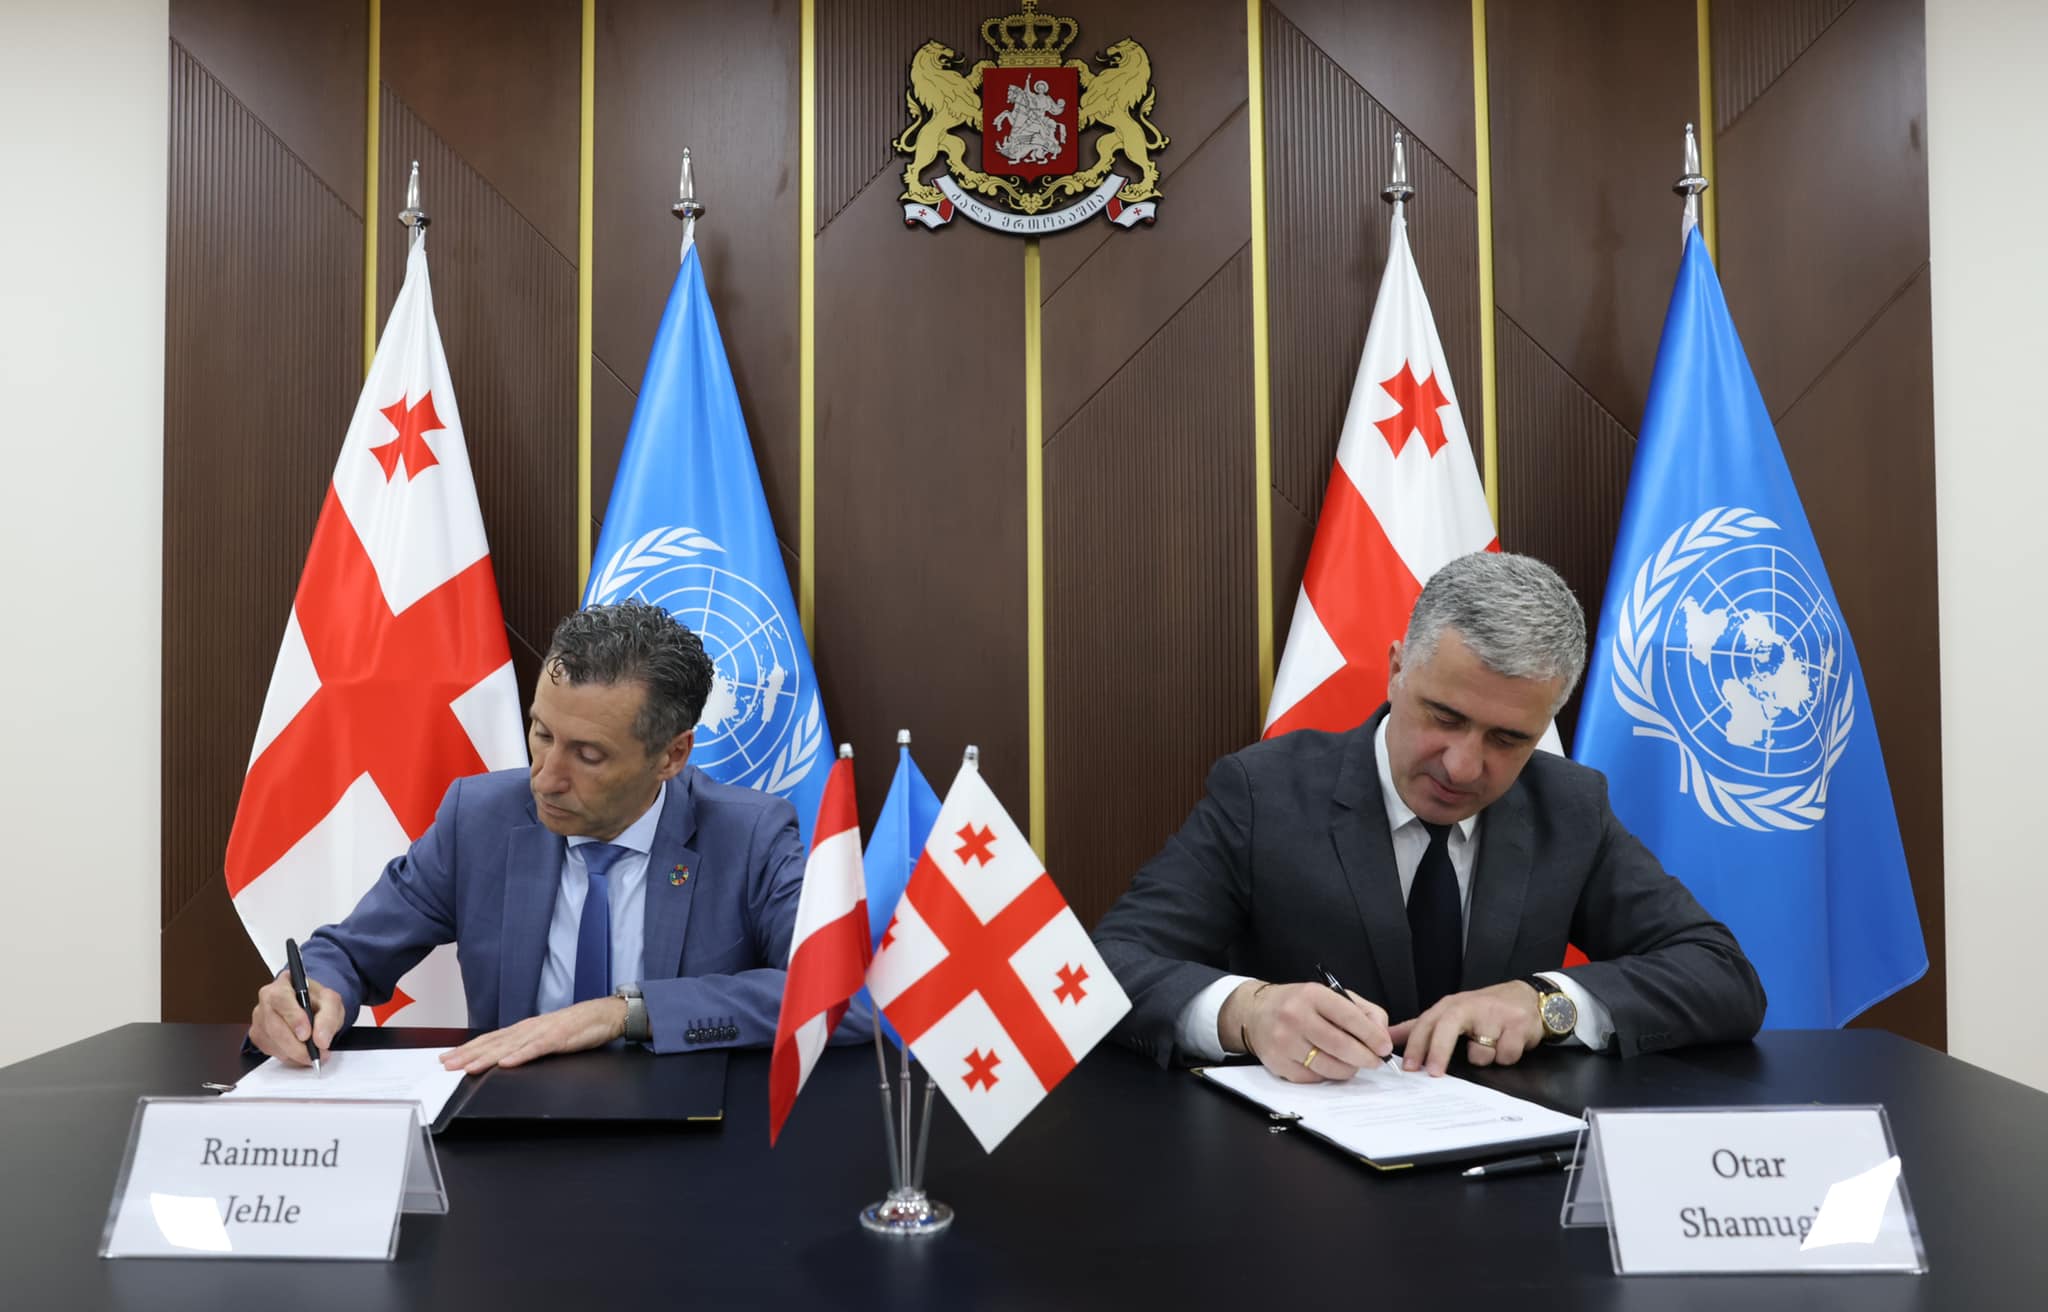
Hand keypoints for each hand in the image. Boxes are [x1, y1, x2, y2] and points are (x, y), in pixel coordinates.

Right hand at [249, 972, 342, 1065]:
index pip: (280, 999)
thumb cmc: (317, 1002)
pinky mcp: (257, 1036)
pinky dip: (289, 1057)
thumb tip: (321, 1040)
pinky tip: (301, 1052)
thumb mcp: (331, 1003)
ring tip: (314, 1053)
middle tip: (316, 1054)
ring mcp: (259, 1019)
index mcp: (283, 983)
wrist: (311, 1008)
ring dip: (295, 1054)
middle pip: (274, 1026)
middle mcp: (266, 1000)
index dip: (293, 1018)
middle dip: (296, 1046)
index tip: (306, 1035)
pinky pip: (271, 1052)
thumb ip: (329, 1018)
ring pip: (272, 1042)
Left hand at [439, 997, 627, 1074]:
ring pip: (509, 1047)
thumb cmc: (576, 1027)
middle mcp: (528, 1028)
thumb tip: (503, 1059)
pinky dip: (520, 1056)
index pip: (490, 1040)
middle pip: (493, 1043)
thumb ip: (525, 1046)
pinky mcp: (559, 1038)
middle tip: (446, 1065)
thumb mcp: (546, 1037)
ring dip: (487, 1058)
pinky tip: (506, 1064)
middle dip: (467, 1055)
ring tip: (468, 1067)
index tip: (447, 1058)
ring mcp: (543, 1033)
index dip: (467, 1049)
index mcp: (524, 1029)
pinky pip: (536, 1049)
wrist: (603, 1015)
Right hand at [1219, 980, 1393, 1082]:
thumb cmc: (1300, 1005)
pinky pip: (1313, 1078)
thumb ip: (1362, 1011)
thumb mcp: (1330, 995)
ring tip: (1352, 1063)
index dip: (1372, 1035)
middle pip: (1341, 1046)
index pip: (1350, 1017)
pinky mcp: (1278, 1063)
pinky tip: (1328, 1064)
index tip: (1385, 1047)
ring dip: (1348, 1069)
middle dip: (1365, 1057)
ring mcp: (1284, 1041)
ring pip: (1329, 1066)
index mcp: (1312, 995)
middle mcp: (1295, 1016)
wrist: (1256, 1012)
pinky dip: (1327, 1075)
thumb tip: (1382, 1037)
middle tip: (1375, 1061)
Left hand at [1388, 980, 1545, 1075]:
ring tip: (1492, 1046)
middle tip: (1433, 1073)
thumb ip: (1421, 1027)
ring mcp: (1494, 1015)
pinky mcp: (1517, 1025)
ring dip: (1485, 1057)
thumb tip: (1389, 1037)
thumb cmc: (1485, 1009)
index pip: (1426, 1023)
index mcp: (1450, 1006)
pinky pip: (1505, 1055)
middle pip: (1446, 1028)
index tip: (1408, 1067)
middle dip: (1438, 1052)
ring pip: (1480, 1052)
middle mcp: (1470, 1007)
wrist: (1527, 998)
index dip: (1415, 1045)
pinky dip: (1506, 1057)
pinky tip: (1508, 1044)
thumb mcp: (1451, 1013)